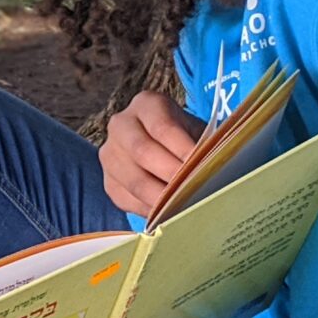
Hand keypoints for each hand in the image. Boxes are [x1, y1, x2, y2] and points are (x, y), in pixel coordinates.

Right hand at [99, 92, 206, 218]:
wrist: (160, 145)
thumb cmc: (184, 137)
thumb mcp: (194, 131)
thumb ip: (201, 145)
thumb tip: (209, 170)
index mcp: (146, 104)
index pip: (162, 127)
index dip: (183, 148)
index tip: (202, 166)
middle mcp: (120, 125)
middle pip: (142, 152)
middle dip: (171, 174)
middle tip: (193, 189)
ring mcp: (109, 155)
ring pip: (133, 180)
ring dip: (161, 197)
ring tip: (184, 206)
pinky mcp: (108, 182)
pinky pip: (127, 199)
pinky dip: (149, 209)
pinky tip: (168, 213)